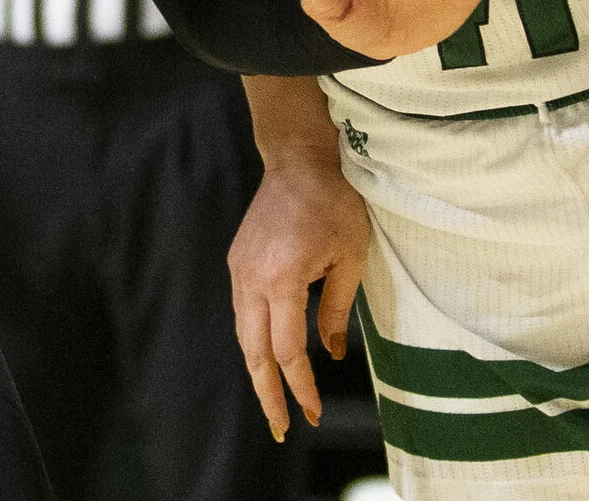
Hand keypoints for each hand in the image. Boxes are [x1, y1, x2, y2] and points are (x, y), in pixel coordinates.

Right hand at [229, 156, 368, 440]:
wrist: (300, 160)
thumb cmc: (335, 203)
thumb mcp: (350, 258)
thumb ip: (336, 311)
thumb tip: (330, 355)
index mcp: (282, 279)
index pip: (287, 351)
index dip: (300, 387)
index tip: (313, 414)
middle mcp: (251, 279)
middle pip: (254, 352)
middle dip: (267, 394)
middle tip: (281, 428)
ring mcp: (239, 269)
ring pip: (243, 335)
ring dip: (257, 370)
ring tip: (273, 400)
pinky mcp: (237, 261)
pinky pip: (243, 312)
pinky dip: (254, 341)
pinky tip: (267, 357)